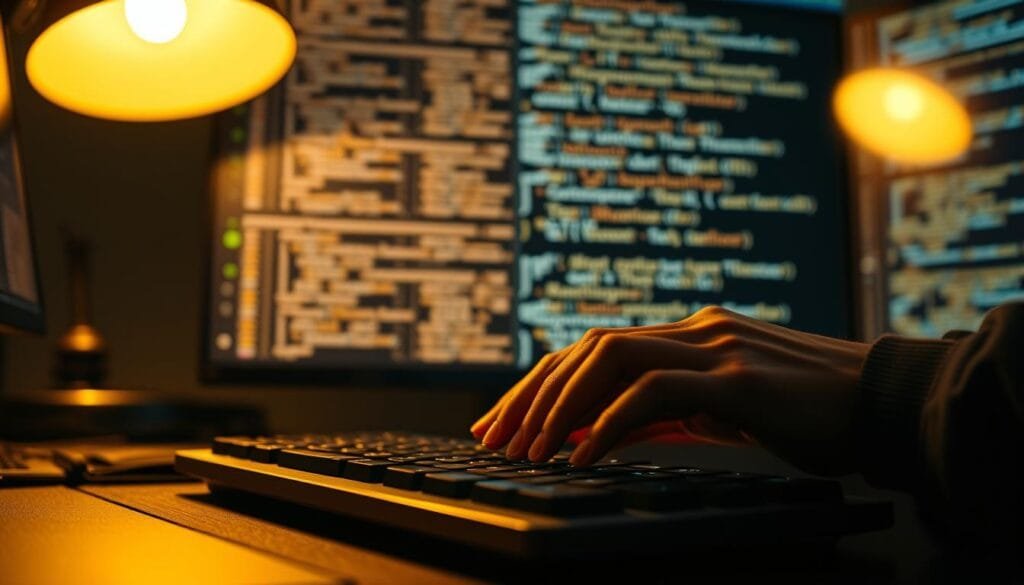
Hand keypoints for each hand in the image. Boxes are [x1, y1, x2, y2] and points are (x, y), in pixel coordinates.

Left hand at [471, 306, 869, 474]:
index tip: (505, 422)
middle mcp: (694, 329)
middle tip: (494, 437)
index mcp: (689, 334)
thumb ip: (668, 411)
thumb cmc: (809, 414)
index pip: (595, 349)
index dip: (543, 383)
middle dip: (531, 393)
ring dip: (559, 405)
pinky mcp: (738, 378)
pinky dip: (609, 421)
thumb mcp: (724, 411)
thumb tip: (604, 432)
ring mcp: (716, 347)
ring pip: (609, 357)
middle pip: (587, 347)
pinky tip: (583, 454)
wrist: (887, 405)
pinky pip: (653, 391)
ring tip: (528, 448)